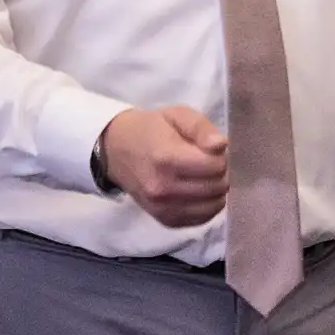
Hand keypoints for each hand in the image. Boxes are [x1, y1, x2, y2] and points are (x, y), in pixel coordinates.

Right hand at [100, 106, 228, 227]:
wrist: (115, 150)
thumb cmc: (150, 129)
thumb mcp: (176, 115)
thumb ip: (200, 127)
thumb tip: (220, 145)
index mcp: (165, 158)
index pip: (215, 166)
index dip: (219, 155)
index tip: (207, 149)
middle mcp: (162, 188)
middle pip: (217, 187)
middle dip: (219, 173)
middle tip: (205, 162)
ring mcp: (162, 207)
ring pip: (214, 205)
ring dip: (214, 190)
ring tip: (200, 176)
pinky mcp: (165, 220)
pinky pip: (203, 218)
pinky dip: (206, 205)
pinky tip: (196, 191)